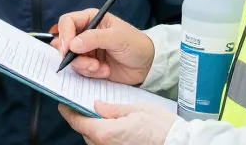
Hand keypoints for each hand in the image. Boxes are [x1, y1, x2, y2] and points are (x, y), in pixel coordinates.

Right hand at [49, 9, 153, 85]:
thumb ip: (94, 38)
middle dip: (73, 55)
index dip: (64, 34)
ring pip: (71, 59)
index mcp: (90, 19)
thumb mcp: (117, 37)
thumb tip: (72, 45)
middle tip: (87, 63)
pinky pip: (80, 70)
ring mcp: (86, 51)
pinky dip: (91, 73)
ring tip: (100, 68)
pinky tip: (105, 71)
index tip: (68, 48)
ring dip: (84, 66)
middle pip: (65, 42)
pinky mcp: (89, 65)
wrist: (148, 65)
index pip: (67, 22)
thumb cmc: (135, 44)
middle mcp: (85, 34)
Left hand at [59, 101, 176, 144]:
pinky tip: (113, 127)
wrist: (181, 144)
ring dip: (94, 129)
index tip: (63, 104)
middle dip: (82, 119)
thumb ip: (112, 108)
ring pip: (95, 141)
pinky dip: (105, 136)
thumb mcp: (136, 109)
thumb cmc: (162, 129)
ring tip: (100, 115)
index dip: (68, 112)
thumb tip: (97, 105)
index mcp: (106, 133)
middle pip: (85, 132)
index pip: (78, 122)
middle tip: (84, 106)